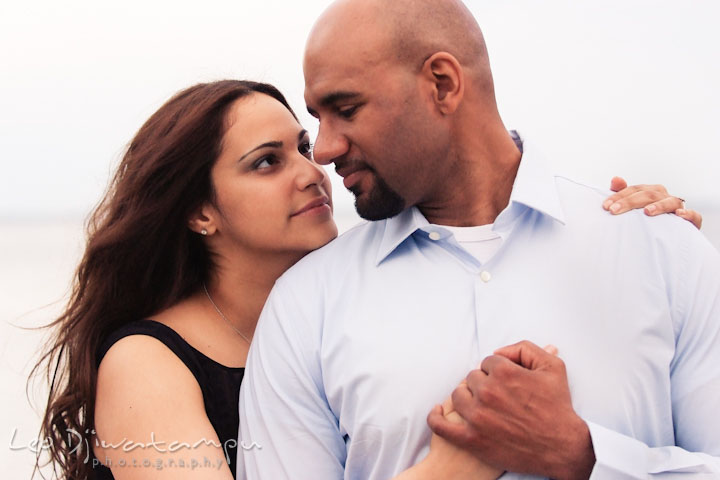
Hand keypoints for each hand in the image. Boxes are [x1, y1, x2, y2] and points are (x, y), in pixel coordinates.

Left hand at [427, 341, 594, 479]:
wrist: (562, 448)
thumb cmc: (558, 408)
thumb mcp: (553, 368)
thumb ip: (526, 349)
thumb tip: (503, 351)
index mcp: (505, 373)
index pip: (487, 362)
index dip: (497, 370)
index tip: (507, 381)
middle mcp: (488, 392)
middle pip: (471, 377)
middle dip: (484, 384)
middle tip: (499, 396)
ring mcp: (477, 416)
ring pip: (458, 395)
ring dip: (467, 398)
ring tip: (482, 405)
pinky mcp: (471, 439)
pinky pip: (441, 425)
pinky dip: (436, 417)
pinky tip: (439, 411)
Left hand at [603, 176, 701, 228]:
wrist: (666, 234)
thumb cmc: (643, 218)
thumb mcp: (632, 205)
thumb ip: (623, 192)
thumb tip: (615, 179)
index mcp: (649, 191)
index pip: (633, 190)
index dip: (619, 196)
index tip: (605, 206)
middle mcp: (663, 196)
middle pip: (648, 194)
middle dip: (630, 202)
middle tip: (614, 211)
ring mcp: (677, 207)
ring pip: (670, 201)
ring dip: (659, 206)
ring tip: (647, 212)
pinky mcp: (690, 220)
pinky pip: (693, 215)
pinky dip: (688, 214)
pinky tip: (679, 215)